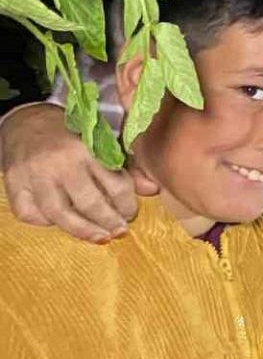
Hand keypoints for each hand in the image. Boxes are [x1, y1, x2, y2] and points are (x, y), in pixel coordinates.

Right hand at [1, 103, 156, 242]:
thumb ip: (126, 166)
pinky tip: (58, 223)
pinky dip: (43, 222)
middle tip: (119, 232)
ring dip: (82, 230)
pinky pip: (27, 212)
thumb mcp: (102, 142)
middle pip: (88, 202)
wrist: (27, 120)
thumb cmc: (71, 135)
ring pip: (58, 213)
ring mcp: (34, 174)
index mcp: (88, 149)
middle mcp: (61, 162)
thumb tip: (152, 190)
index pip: (115, 184)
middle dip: (108, 222)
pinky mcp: (13, 182)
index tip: (130, 214)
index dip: (127, 204)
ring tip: (100, 238)